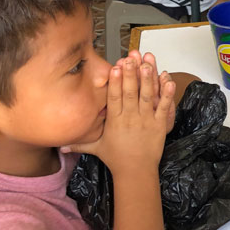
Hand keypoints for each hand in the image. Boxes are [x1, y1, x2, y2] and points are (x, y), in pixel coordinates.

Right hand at [61, 57, 174, 175]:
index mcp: (115, 120)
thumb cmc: (116, 159)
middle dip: (130, 74)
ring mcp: (146, 120)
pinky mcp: (159, 124)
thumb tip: (59, 145)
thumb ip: (79, 143)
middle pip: (129, 92)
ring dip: (147, 79)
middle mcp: (130, 117)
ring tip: (147, 64)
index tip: (114, 67)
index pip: (114, 97)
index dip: (115, 82)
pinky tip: (169, 80)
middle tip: (130, 58)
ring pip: (146, 96)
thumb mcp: (96, 148)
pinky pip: (164, 107)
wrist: (136, 171)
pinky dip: (167, 94)